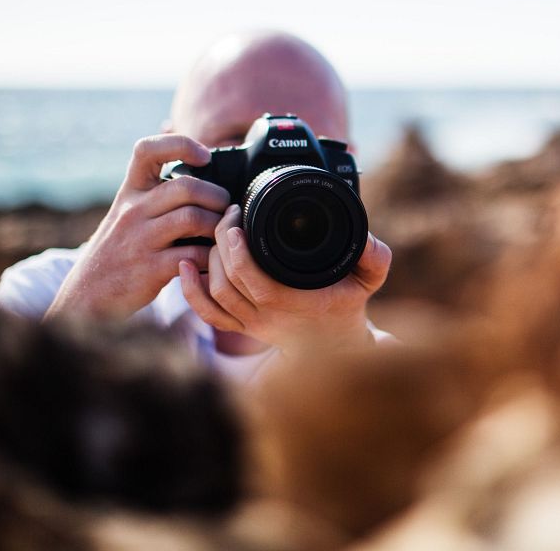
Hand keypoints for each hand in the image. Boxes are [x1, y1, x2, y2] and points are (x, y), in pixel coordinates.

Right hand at [46, 135, 229, 319]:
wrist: (89, 295)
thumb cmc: (121, 249)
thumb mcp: (129, 213)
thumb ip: (159, 194)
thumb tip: (205, 174)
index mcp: (130, 191)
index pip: (147, 150)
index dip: (180, 144)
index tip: (204, 156)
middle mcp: (132, 210)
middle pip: (186, 187)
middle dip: (217, 196)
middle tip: (225, 209)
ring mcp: (139, 239)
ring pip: (193, 218)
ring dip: (219, 226)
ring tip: (222, 234)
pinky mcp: (150, 269)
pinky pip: (193, 255)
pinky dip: (211, 258)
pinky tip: (213, 261)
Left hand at [179, 204, 390, 352]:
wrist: (336, 347)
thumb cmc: (349, 307)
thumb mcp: (369, 281)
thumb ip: (375, 258)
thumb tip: (368, 238)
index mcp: (291, 302)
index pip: (250, 275)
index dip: (236, 246)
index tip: (239, 215)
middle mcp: (265, 316)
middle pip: (225, 279)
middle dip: (220, 241)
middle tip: (229, 213)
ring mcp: (250, 325)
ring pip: (213, 293)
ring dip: (208, 259)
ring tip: (218, 231)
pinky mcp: (241, 328)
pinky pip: (206, 313)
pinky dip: (189, 291)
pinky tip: (183, 266)